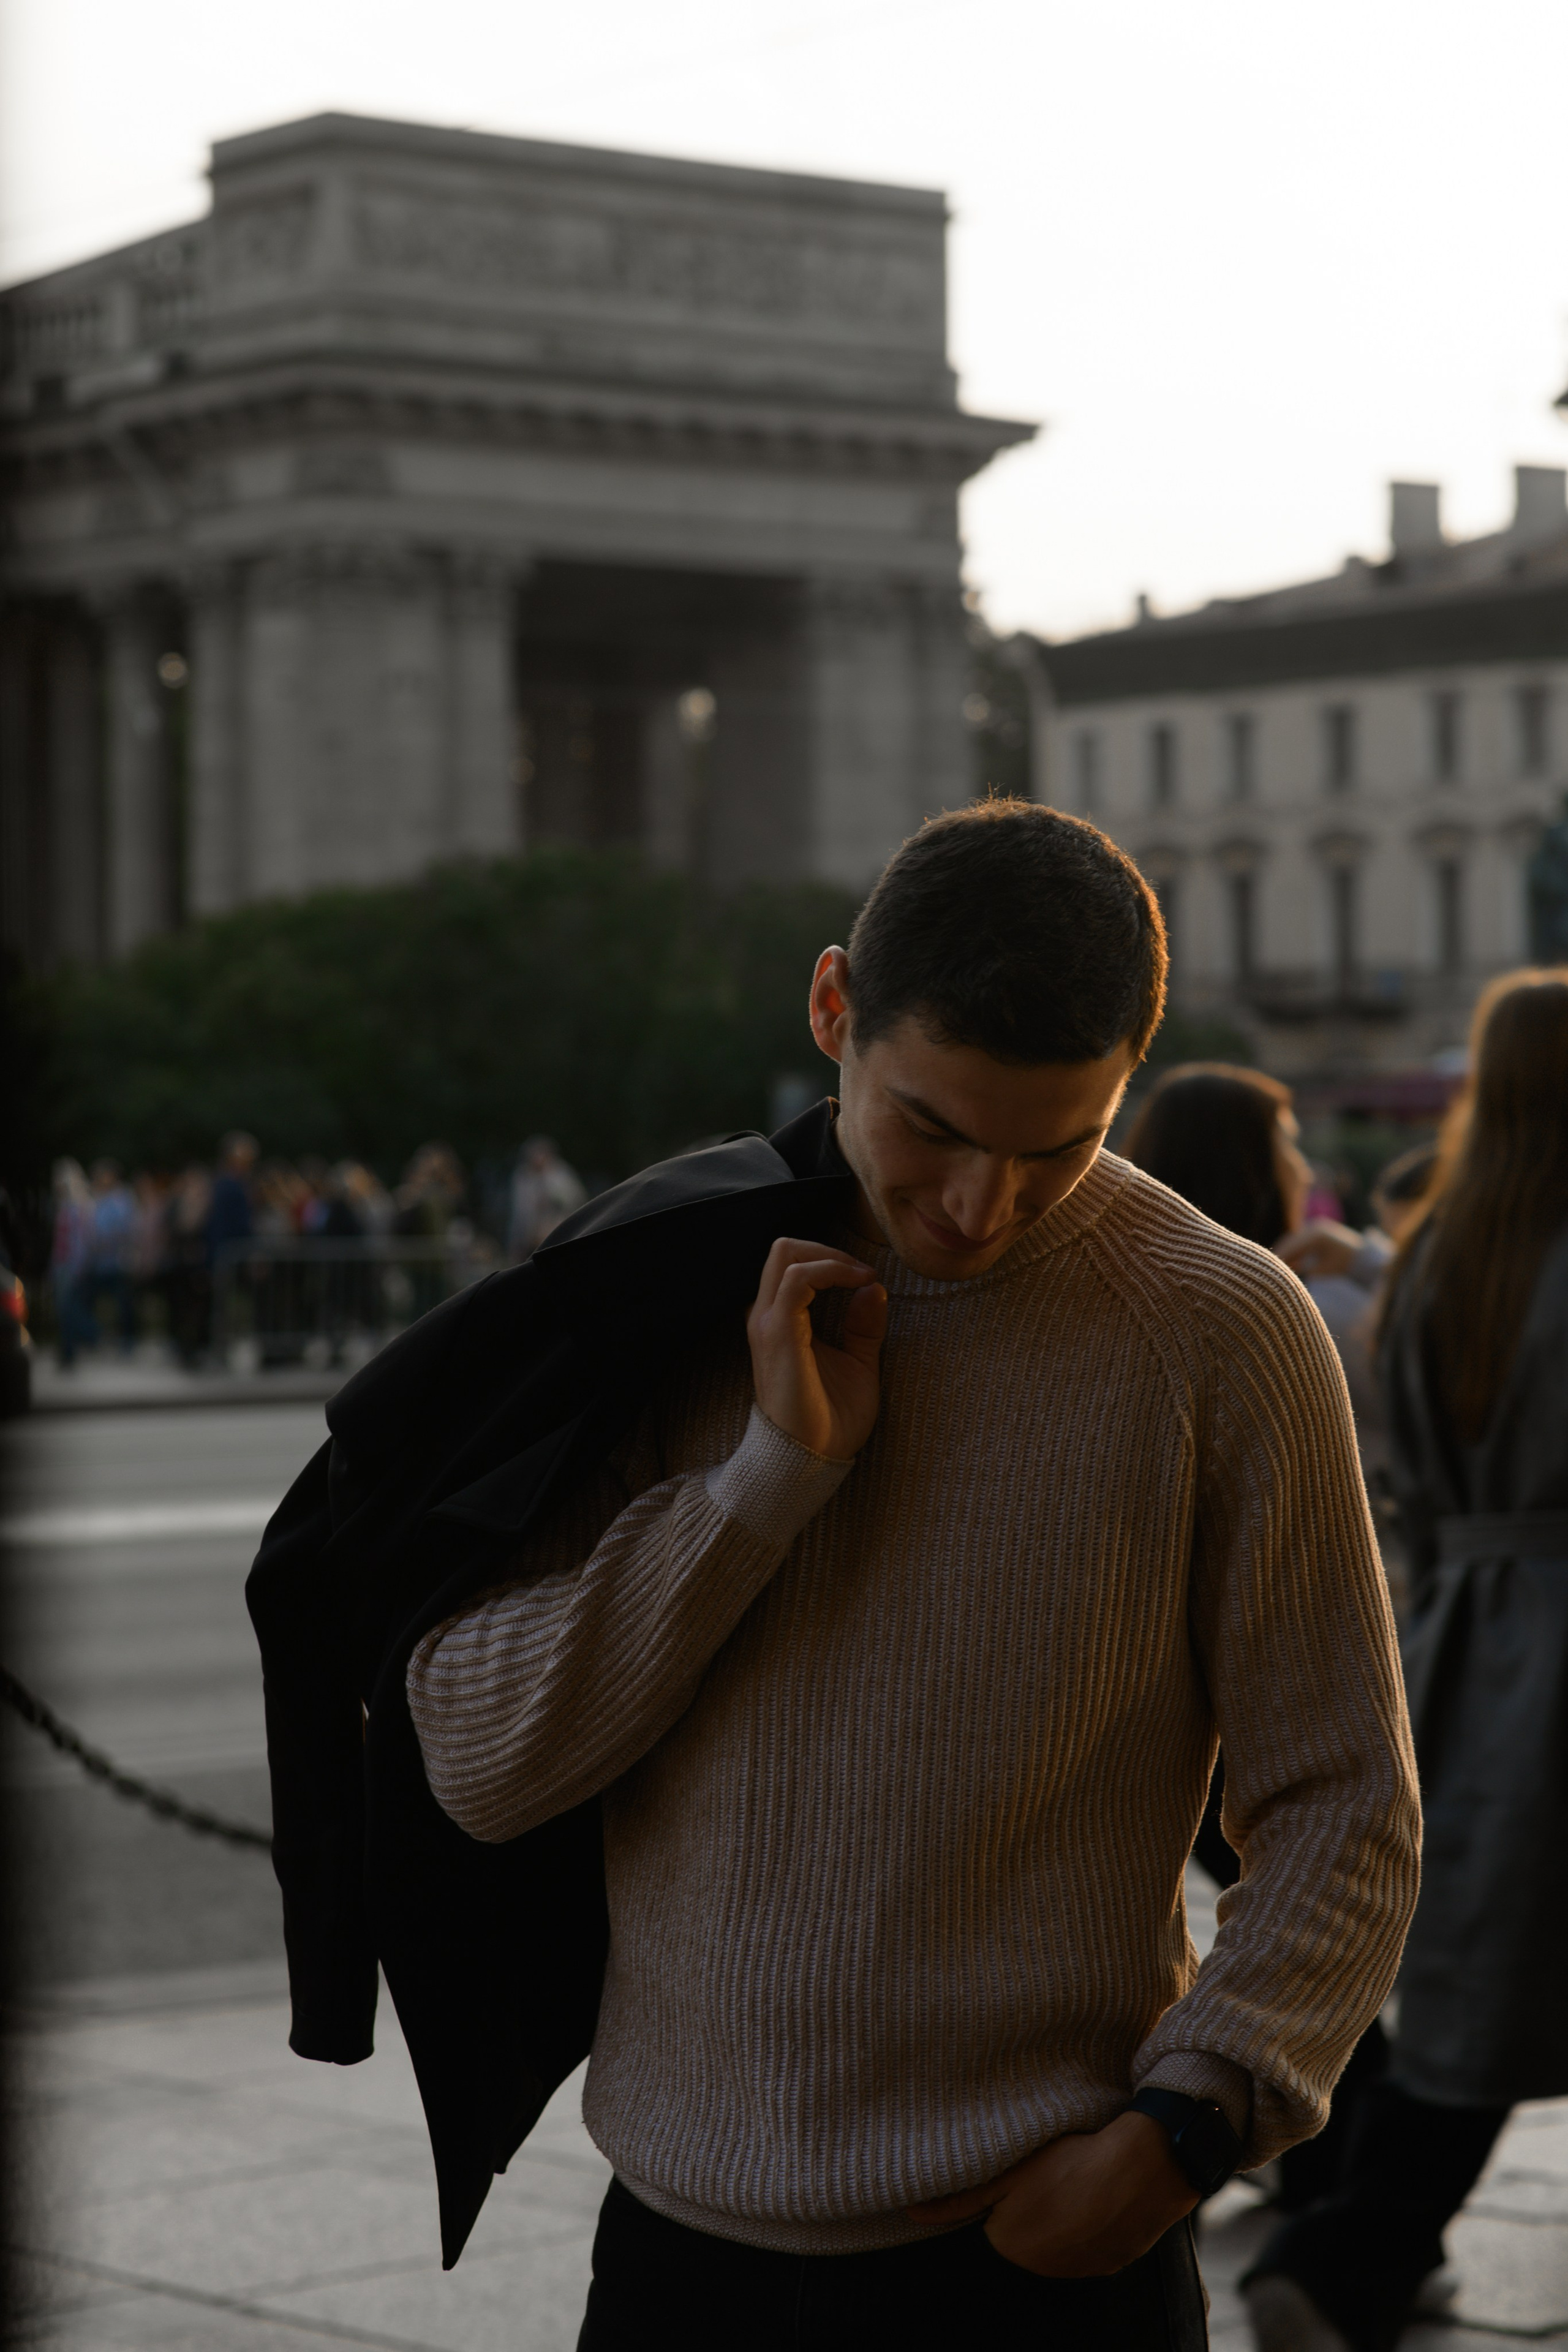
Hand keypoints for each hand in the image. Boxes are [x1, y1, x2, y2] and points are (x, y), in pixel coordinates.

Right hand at [745, 1237, 886, 1459]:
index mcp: (780, 1322)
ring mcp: (768, 1324)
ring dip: (831, 1257)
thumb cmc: (831, 1420)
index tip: (867, 1278)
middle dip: (828, 1249)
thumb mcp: (858, 1365)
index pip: (793, 1264)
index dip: (831, 1259)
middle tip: (861, 1271)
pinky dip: (830, 1271)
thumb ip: (863, 1328)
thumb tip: (874, 1288)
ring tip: (862, 1276)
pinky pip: (798, 1280)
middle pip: (784, 1249)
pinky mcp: (779, 1335)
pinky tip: (857, 1285)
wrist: (811, 1461)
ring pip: (786, 1255)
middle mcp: (766, 1317)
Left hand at [906, 2112, 1197, 2277]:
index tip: (1026, 2170)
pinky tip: (1102, 2196)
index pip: (996, 2219)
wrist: (1140, 2168)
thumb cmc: (1068, 2163)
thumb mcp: (1007, 2173)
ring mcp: (1080, 2271)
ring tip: (1081, 2182)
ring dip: (1065, 2217)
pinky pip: (1092, 2244)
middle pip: (1027, 2231)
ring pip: (1060, 2240)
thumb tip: (910, 2213)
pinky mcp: (1113, 2265)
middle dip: (1035, 2206)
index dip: (1010, 2189)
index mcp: (1011, 2247)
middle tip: (1056, 2173)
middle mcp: (1042, 2270)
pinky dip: (1094, 2224)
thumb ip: (958, 2199)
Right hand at [1276, 1220, 1363, 1278]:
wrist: (1359, 1256)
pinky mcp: (1316, 1230)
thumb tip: (1289, 1267)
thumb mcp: (1323, 1269)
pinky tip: (1289, 1260)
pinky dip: (1294, 1248)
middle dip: (1282, 1252)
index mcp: (1317, 1236)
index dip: (1282, 1255)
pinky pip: (1300, 1238)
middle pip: (1291, 1240)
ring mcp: (1315, 1227)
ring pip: (1294, 1239)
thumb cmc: (1342, 1265)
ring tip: (1279, 1264)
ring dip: (1287, 1250)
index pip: (1294, 1246)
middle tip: (1270, 1264)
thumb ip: (1305, 1268)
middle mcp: (1315, 1227)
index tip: (1273, 1266)